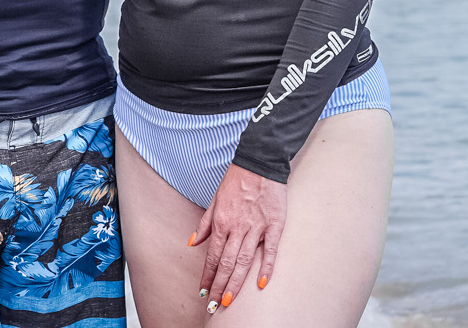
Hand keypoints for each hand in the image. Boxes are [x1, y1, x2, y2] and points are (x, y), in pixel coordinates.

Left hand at [194, 164, 285, 313]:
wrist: (259, 162)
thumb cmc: (236, 181)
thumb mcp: (215, 200)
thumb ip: (204, 224)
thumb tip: (192, 243)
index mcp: (221, 221)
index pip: (212, 256)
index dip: (207, 276)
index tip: (203, 292)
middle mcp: (237, 227)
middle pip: (226, 263)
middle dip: (219, 286)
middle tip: (213, 306)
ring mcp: (257, 226)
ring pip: (244, 260)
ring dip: (235, 283)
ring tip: (228, 301)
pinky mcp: (275, 224)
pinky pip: (271, 250)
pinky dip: (266, 267)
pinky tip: (261, 284)